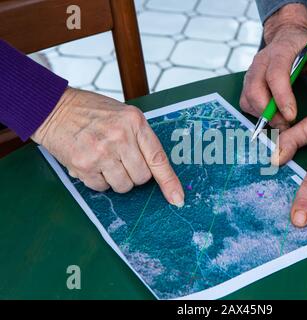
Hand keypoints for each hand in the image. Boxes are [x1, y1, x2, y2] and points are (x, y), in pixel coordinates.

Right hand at [32, 88, 184, 205]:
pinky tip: (92, 163)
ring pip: (124, 186)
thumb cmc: (92, 112)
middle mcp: (120, 137)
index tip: (177, 198)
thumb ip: (141, 138)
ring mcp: (101, 152)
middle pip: (142, 177)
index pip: (158, 158)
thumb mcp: (124, 115)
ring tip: (106, 160)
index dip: (169, 181)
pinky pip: (102, 188)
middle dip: (135, 174)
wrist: (54, 108)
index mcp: (135, 122)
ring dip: (117, 179)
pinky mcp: (84, 165)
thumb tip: (156, 171)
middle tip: (122, 159)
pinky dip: (99, 181)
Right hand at [240, 3, 306, 129]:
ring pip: (247, 98)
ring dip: (261, 115)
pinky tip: (271, 117)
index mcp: (279, 52)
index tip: (291, 115)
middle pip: (255, 90)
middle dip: (268, 112)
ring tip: (280, 123)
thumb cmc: (303, 47)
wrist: (287, 39)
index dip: (281, 98)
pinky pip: (245, 102)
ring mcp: (251, 73)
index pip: (275, 76)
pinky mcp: (247, 83)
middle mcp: (260, 62)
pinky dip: (255, 113)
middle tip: (285, 124)